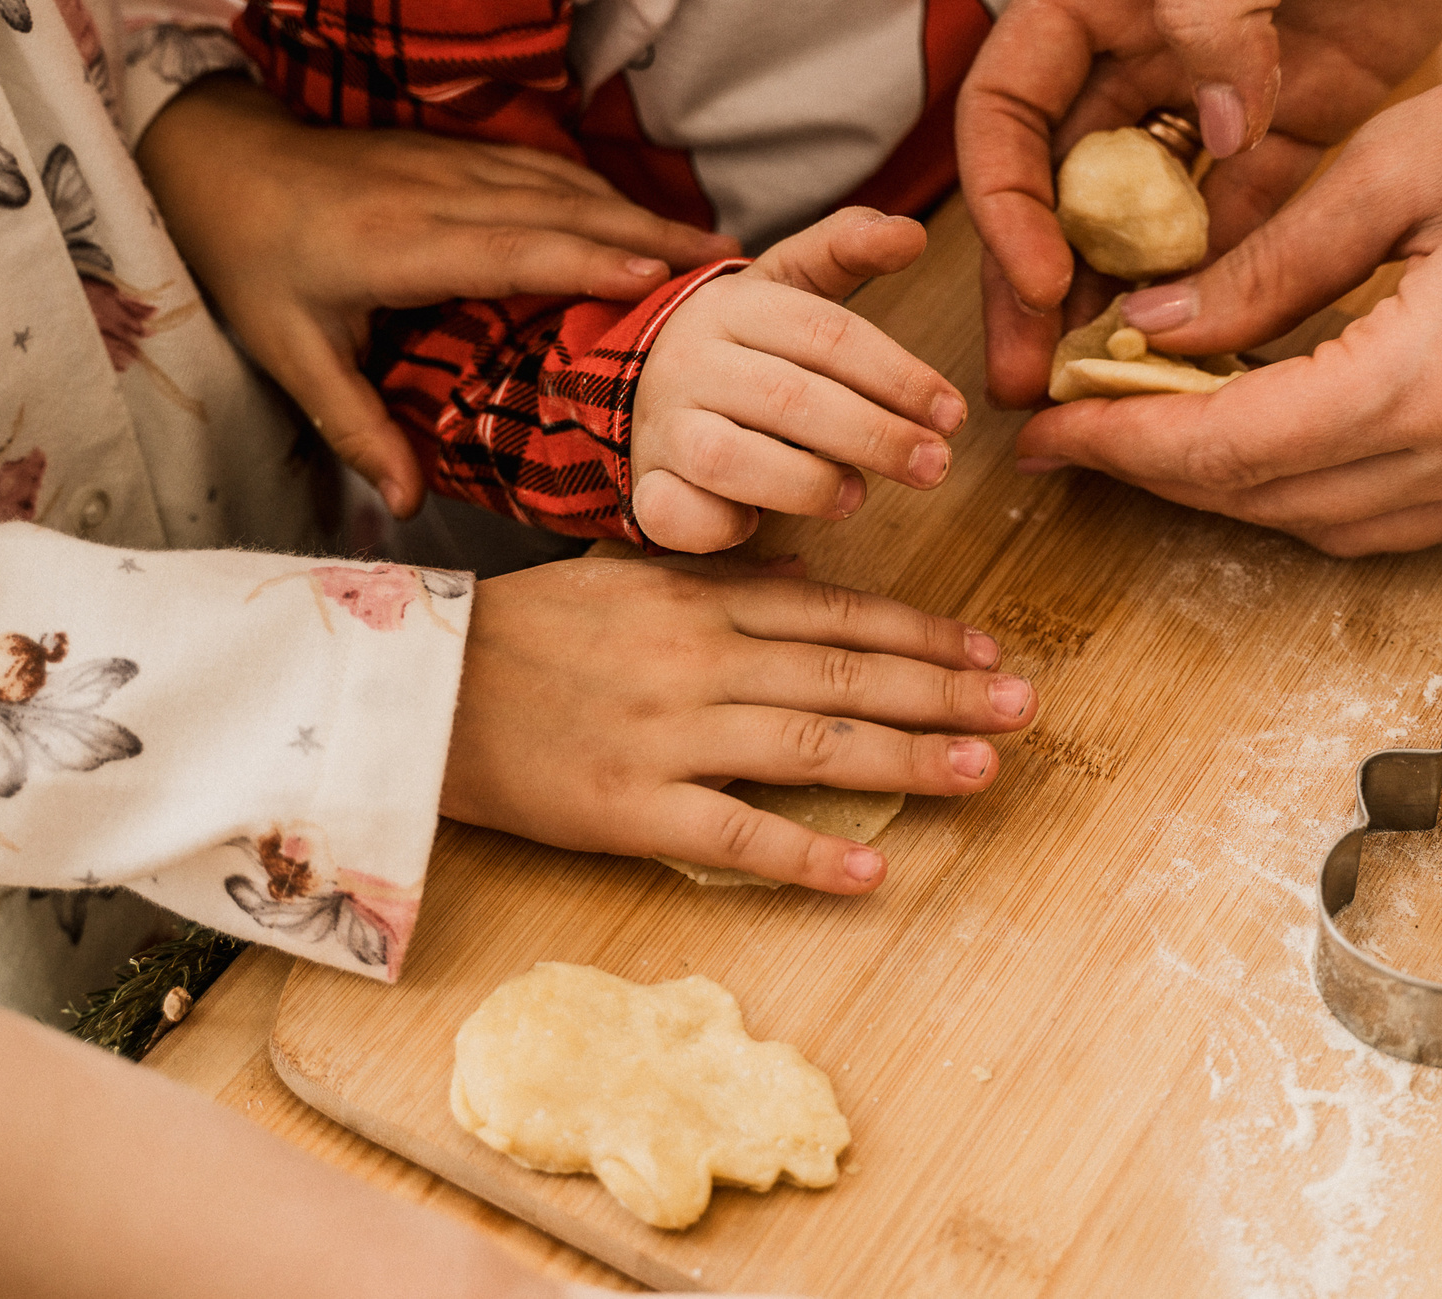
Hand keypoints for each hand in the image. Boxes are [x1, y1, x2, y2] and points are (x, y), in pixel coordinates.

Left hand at [136, 76, 736, 513]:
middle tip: (729, 267)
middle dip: (650, 232)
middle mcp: (438, 194)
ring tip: (710, 248)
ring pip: (564, 183)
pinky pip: (547, 170)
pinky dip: (604, 195)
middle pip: (562, 208)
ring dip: (640, 211)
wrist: (220, 163)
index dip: (589, 259)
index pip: (512, 248)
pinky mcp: (459, 153)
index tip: (662, 275)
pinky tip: (643, 221)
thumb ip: (356, 426)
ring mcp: (454, 163)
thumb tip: (405, 507)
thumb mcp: (290, 353)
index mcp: (399, 245)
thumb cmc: (252, 262)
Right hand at [442, 556, 1035, 890]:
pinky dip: (806, 852)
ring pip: (812, 745)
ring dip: (907, 757)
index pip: (835, 615)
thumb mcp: (623, 576)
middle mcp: (697, 661)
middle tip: (1024, 705)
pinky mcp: (631, 809)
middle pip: (845, 675)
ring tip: (983, 770)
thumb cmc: (520, 633)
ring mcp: (668, 735)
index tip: (987, 648)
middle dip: (944, 690)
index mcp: (697, 601)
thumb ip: (717, 576)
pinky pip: (734, 833)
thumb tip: (806, 574)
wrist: (417, 692)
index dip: (919, 632)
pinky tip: (870, 866)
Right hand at [630, 206, 965, 551]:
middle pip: (789, 397)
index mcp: (732, 306)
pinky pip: (674, 513)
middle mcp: (689, 362)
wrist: (646, 386)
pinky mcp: (646, 486)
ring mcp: (662, 426)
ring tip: (857, 496)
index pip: (825, 333)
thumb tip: (913, 233)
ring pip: (729, 458)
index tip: (952, 414)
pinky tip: (758, 523)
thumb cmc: (743, 345)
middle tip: (935, 465)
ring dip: (806, 484)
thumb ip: (846, 250)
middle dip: (874, 436)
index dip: (898, 375)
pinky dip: (720, 524)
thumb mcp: (786, 285)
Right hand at [960, 0, 1441, 407]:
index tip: (1034, 275)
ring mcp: (1236, 74)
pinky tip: (1225, 346)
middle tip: (1035, 385)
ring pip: (1157, 211)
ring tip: (1119, 388)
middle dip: (1044, 285)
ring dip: (1132, 298)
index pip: (1014, 103)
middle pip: (1071, 182)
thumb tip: (1206, 132)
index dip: (1006, 198)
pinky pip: (1260, 206)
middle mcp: (1155, 31)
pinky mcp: (1320, 101)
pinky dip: (1236, 274)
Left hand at [1010, 0, 1441, 551]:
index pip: (1229, 447)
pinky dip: (1319, 481)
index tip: (1040, 430)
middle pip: (1271, 504)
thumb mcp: (1403, 156)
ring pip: (1334, 524)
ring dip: (1236, 485)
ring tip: (1157, 420)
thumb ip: (1270, 261)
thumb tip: (1155, 324)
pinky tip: (1273, 417)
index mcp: (1433, 379)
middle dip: (1158, 471)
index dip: (1119, 442)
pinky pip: (1405, 510)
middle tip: (1076, 424)